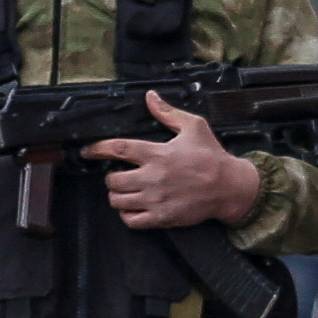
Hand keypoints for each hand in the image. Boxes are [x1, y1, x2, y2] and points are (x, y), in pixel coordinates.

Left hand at [89, 91, 267, 231]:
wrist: (230, 187)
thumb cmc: (211, 156)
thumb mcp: (194, 127)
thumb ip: (167, 113)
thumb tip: (150, 96)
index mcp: (157, 153)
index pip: (117, 149)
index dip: (97, 149)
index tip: (88, 151)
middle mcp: (153, 177)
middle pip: (113, 180)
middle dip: (110, 178)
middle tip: (116, 175)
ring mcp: (156, 199)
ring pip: (118, 201)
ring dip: (117, 196)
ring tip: (124, 192)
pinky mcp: (162, 217)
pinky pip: (132, 221)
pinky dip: (127, 215)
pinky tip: (133, 208)